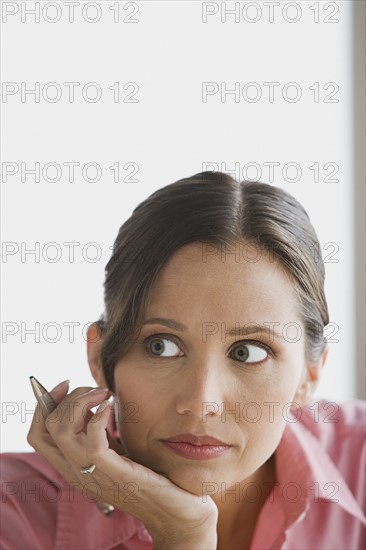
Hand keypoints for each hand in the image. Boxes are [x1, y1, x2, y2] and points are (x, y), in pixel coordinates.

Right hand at [27, 382, 217, 548]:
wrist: (175, 511)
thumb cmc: (148, 478)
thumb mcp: (114, 451)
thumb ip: (97, 433)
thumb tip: (88, 401)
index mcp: (73, 466)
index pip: (38, 434)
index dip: (45, 404)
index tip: (66, 385)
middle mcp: (77, 472)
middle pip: (48, 427)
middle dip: (69, 397)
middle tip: (96, 390)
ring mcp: (94, 474)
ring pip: (62, 430)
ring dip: (82, 400)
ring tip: (104, 394)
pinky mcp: (116, 473)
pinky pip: (93, 442)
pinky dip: (99, 415)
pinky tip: (111, 407)